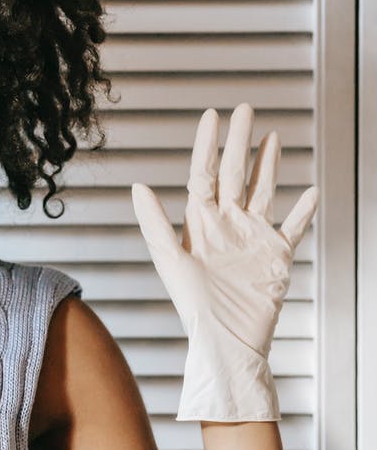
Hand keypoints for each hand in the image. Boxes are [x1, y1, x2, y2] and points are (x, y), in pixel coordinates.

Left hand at [130, 103, 317, 421]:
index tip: (212, 114)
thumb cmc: (193, 306)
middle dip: (240, 142)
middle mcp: (227, 224)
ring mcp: (254, 238)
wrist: (227, 340)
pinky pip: (294, 226)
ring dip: (268, 164)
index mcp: (200, 222)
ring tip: (272, 136)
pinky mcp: (277, 256)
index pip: (204, 173)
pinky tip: (311, 190)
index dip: (207, 144)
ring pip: (263, 191)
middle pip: (235, 173)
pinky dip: (304, 209)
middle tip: (246, 109)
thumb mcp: (170, 260)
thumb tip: (137, 185)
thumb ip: (154, 222)